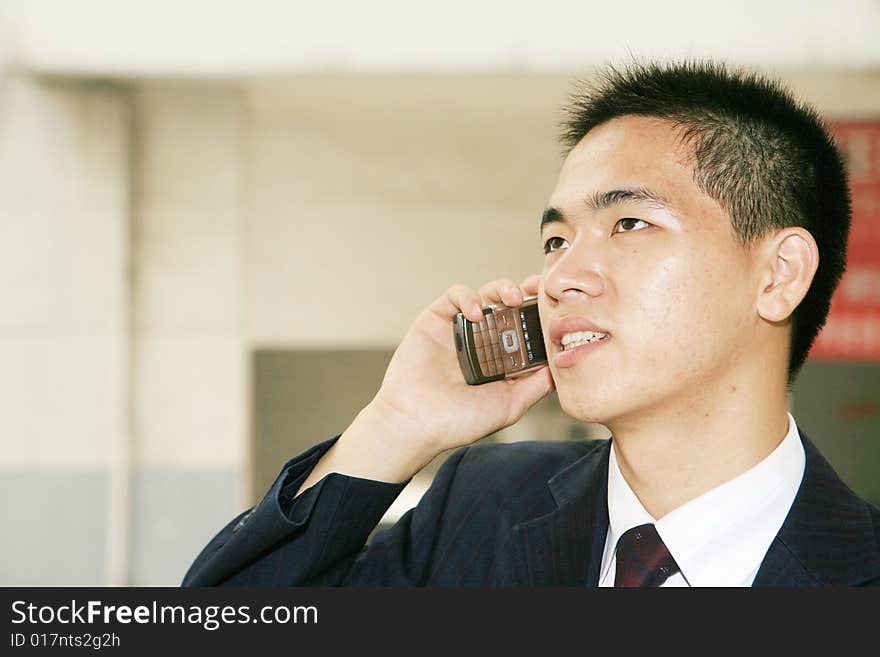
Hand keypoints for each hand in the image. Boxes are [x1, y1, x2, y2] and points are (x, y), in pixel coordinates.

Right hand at [364, 274, 554, 471]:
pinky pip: (455, 296)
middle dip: (527, 291)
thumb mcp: (510, 405)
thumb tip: (562, 365)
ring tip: (512, 298)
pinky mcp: (436, 319)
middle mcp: (482, 340)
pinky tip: (477, 313)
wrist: (417, 423)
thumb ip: (536, 385)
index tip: (558, 305)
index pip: (526, 327)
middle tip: (540, 290)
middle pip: (510, 305)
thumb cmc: (459, 421)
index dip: (541, 313)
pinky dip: (469, 297)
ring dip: (503, 289)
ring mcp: (460, 329)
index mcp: (501, 358)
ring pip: (487, 294)